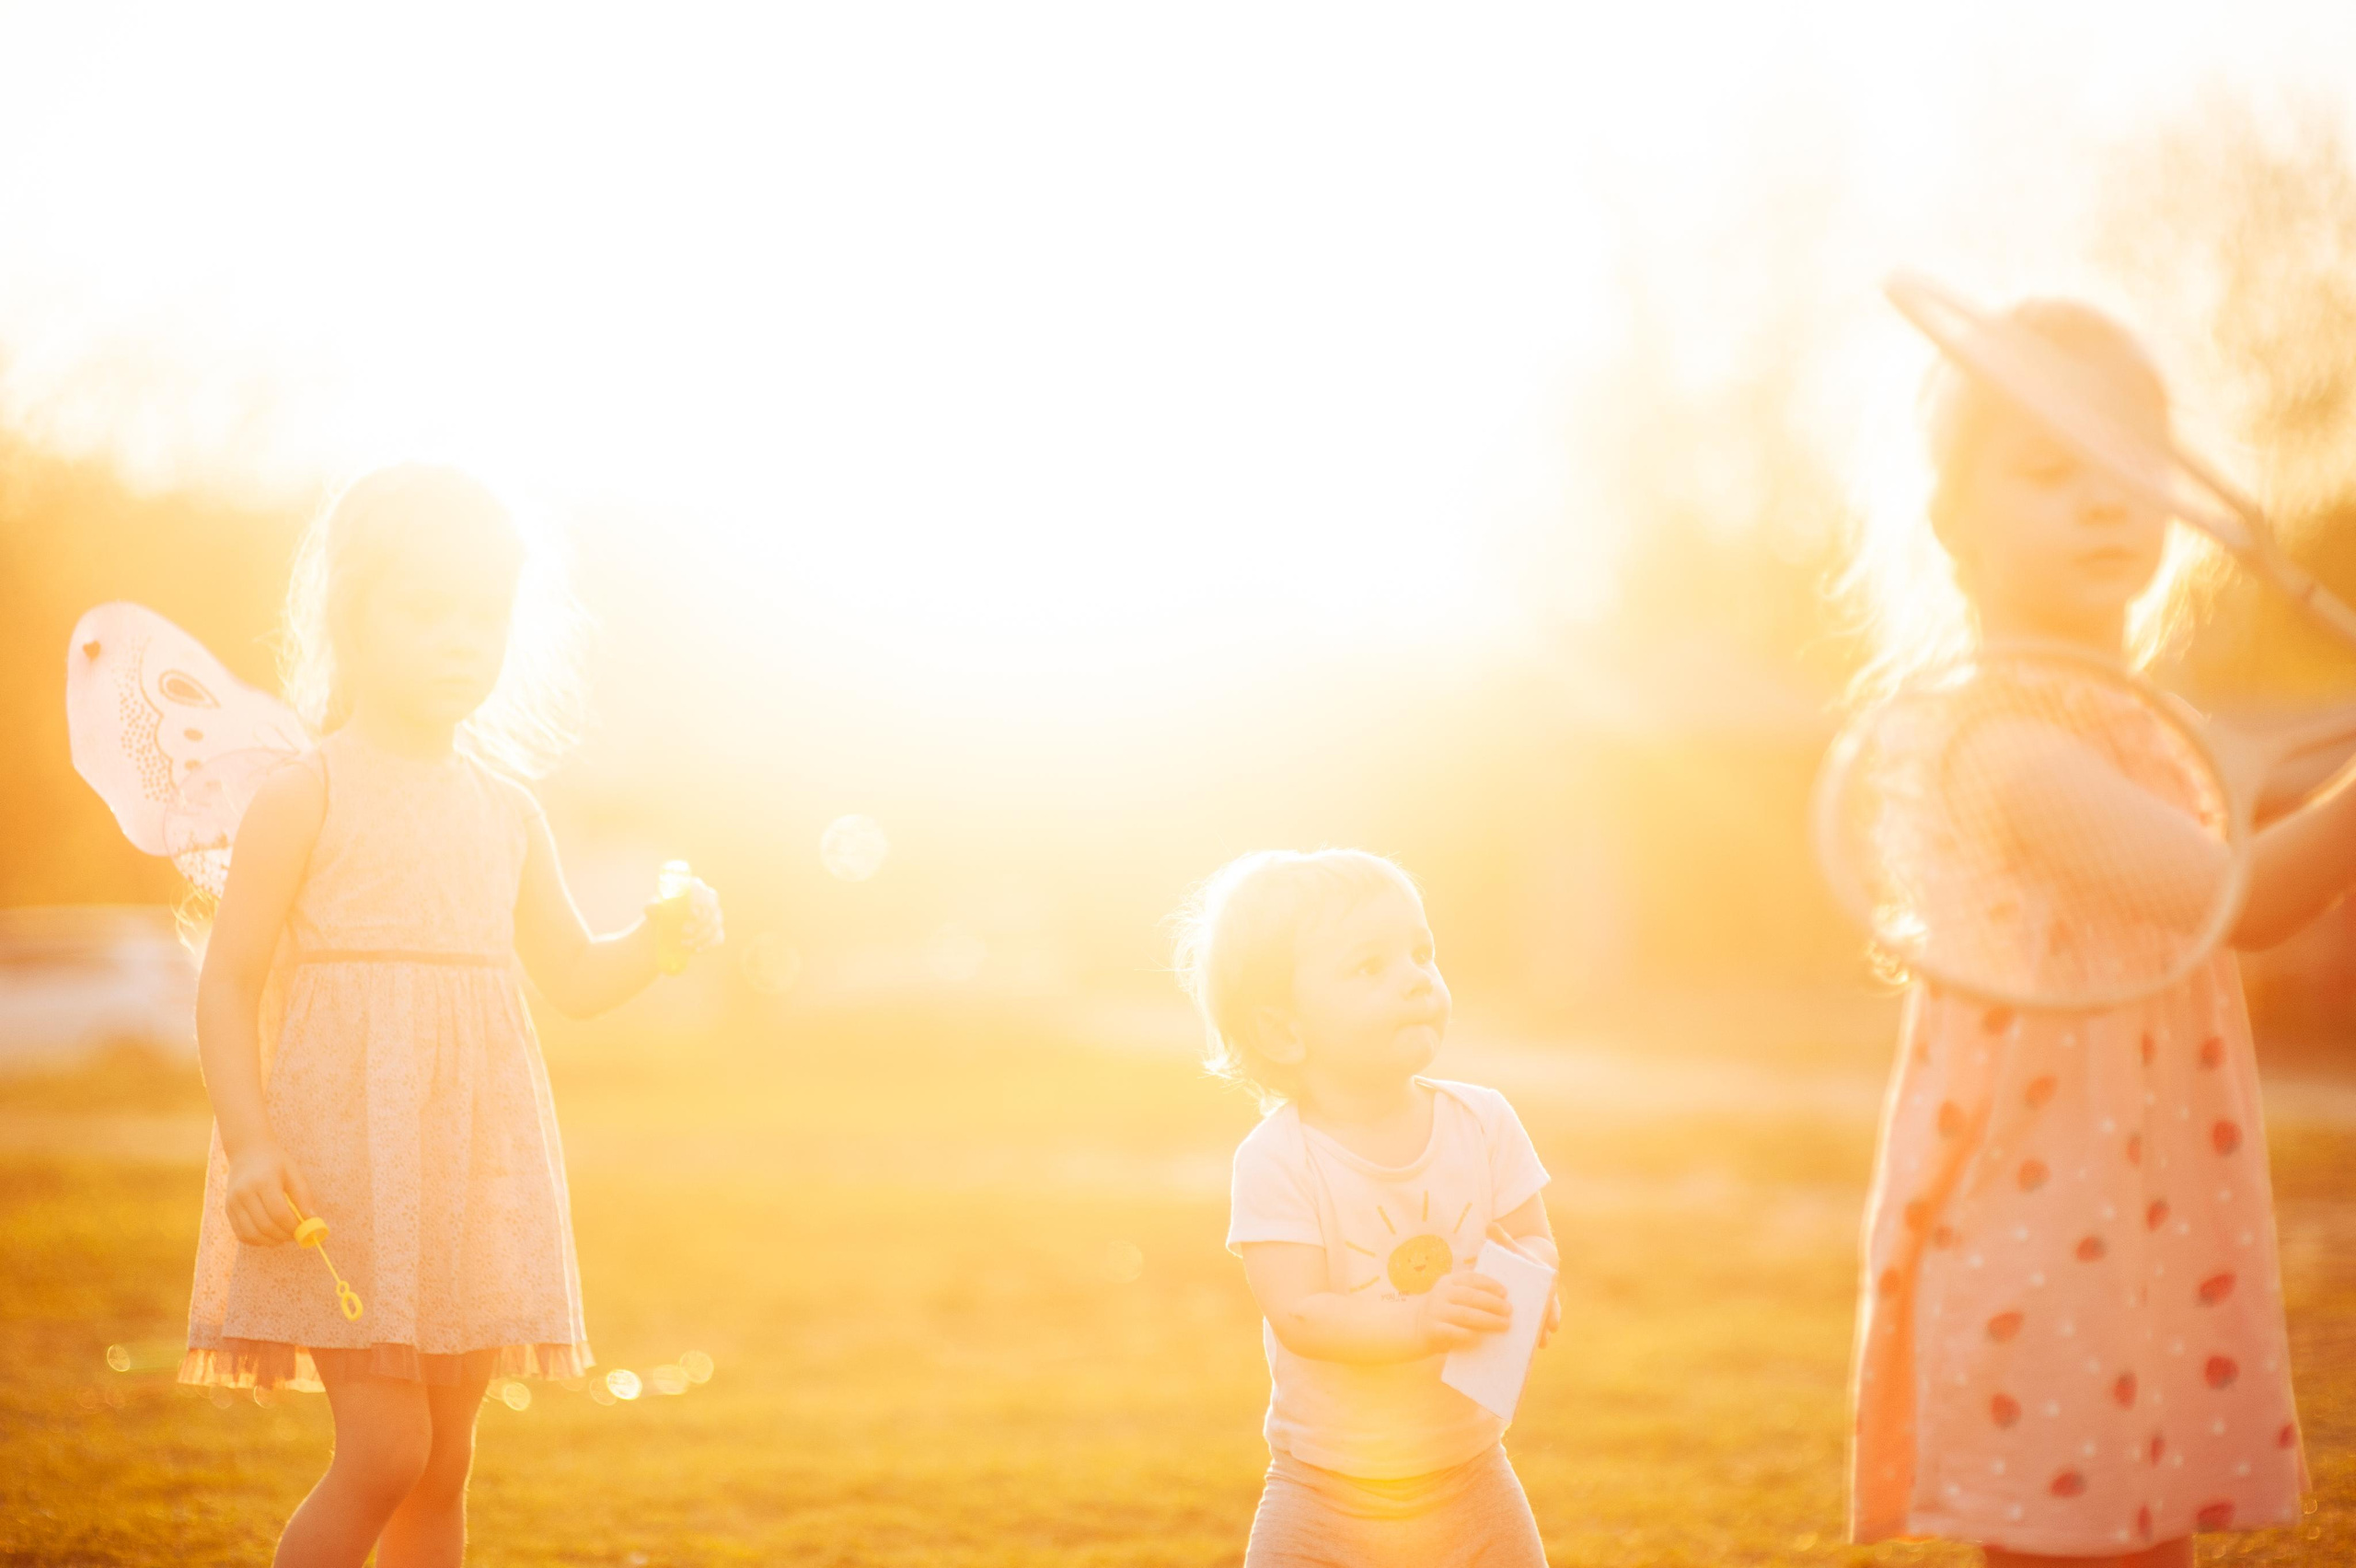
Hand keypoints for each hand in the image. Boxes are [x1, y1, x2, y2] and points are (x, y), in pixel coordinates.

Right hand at [224, 1143, 312, 1246]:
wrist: (247, 1152)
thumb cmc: (276, 1163)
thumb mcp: (294, 1173)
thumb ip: (303, 1197)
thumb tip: (312, 1221)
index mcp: (264, 1181)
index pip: (279, 1213)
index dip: (292, 1226)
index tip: (304, 1230)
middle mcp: (244, 1193)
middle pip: (265, 1226)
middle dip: (283, 1236)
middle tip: (295, 1236)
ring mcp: (233, 1202)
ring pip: (251, 1234)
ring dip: (270, 1241)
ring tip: (283, 1237)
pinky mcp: (227, 1210)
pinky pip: (241, 1234)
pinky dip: (256, 1240)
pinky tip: (268, 1236)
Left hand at [645, 879, 724, 955]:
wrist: (664, 930)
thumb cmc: (660, 914)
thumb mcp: (653, 910)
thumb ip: (652, 907)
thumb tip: (656, 906)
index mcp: (694, 888)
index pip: (702, 891)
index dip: (700, 901)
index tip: (691, 913)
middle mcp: (709, 900)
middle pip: (711, 910)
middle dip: (698, 923)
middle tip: (682, 931)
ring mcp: (715, 916)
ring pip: (713, 926)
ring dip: (699, 937)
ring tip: (683, 944)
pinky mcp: (717, 932)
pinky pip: (717, 938)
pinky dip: (706, 945)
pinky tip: (696, 950)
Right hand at [1414, 1270, 1511, 1351]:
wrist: (1415, 1327)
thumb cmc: (1443, 1312)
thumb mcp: (1452, 1297)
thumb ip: (1470, 1296)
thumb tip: (1502, 1303)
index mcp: (1448, 1281)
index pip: (1471, 1278)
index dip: (1489, 1284)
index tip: (1505, 1293)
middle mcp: (1442, 1294)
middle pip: (1471, 1296)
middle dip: (1493, 1303)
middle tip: (1509, 1310)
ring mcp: (1437, 1311)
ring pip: (1466, 1314)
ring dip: (1488, 1319)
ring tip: (1504, 1324)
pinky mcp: (1434, 1329)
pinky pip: (1454, 1332)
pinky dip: (1469, 1335)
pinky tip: (1481, 1339)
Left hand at [1487, 1223, 1561, 1346]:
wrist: (1524, 1266)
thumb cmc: (1519, 1258)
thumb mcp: (1512, 1249)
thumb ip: (1502, 1239)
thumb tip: (1490, 1225)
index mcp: (1545, 1285)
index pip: (1552, 1301)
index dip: (1552, 1313)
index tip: (1552, 1324)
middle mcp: (1544, 1300)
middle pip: (1547, 1317)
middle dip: (1544, 1330)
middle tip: (1542, 1342)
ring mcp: (1536, 1311)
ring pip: (1538, 1327)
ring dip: (1536, 1338)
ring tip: (1533, 1350)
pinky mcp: (1528, 1317)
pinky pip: (1528, 1331)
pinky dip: (1524, 1341)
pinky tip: (1517, 1351)